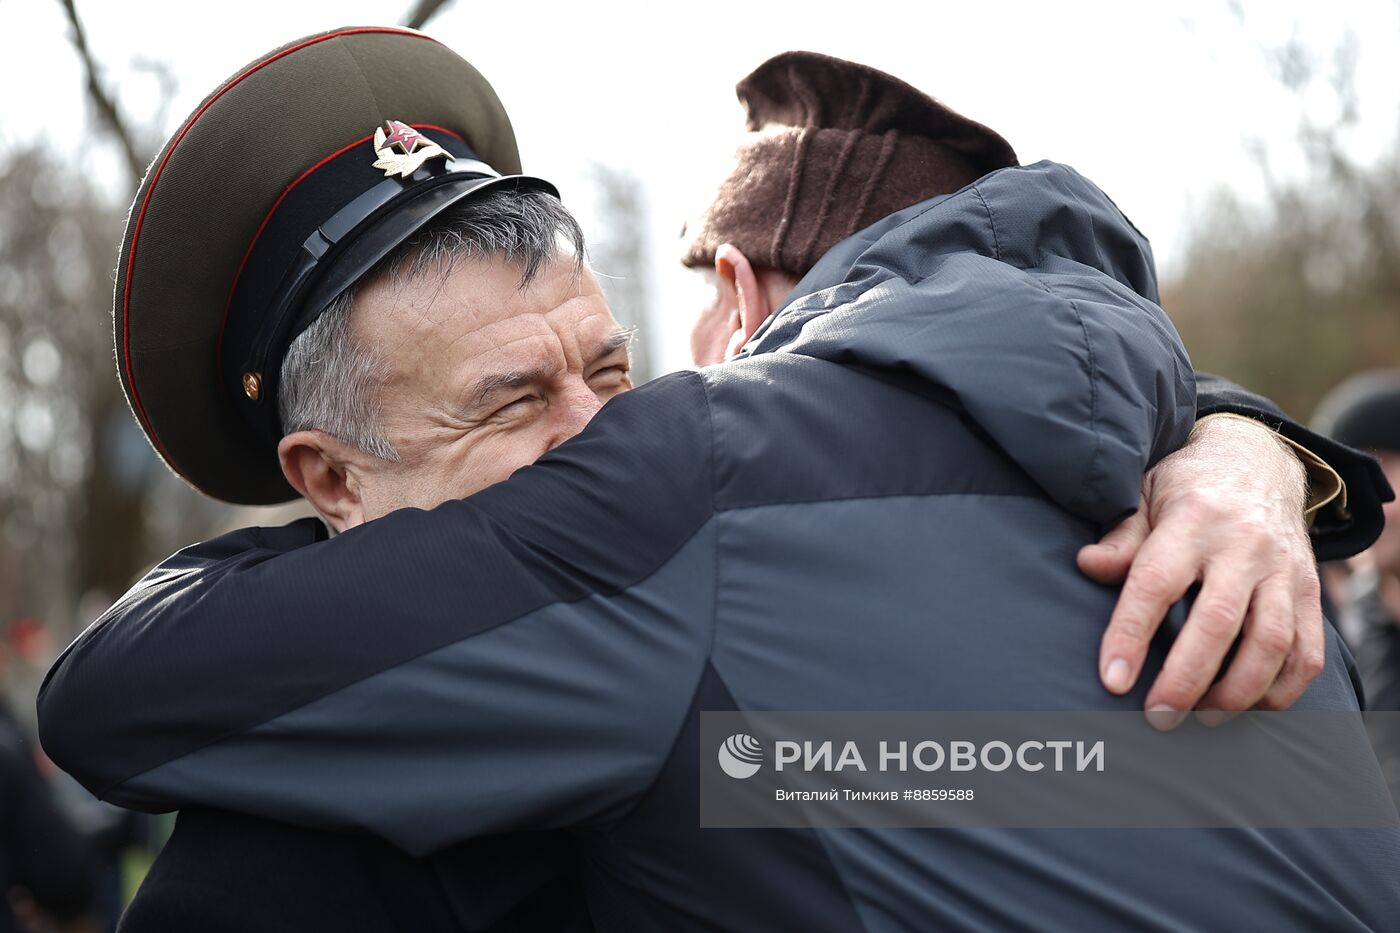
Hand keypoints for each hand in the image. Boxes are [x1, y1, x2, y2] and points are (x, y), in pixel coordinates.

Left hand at [1077, 415, 1324, 727]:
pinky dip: (1281, 690)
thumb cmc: (1186, 488)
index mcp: (1192, 520)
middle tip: (1157, 717)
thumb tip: (1087, 565)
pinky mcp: (1310, 590)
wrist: (1259, 461)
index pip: (1156, 582)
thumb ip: (1121, 536)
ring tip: (1201, 718)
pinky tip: (1248, 707)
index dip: (1131, 634)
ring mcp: (1283, 569)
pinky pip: (1308, 651)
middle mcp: (1243, 545)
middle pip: (1218, 622)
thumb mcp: (1144, 494)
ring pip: (1270, 642)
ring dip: (1236, 692)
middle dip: (1185, 679)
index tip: (1113, 680)